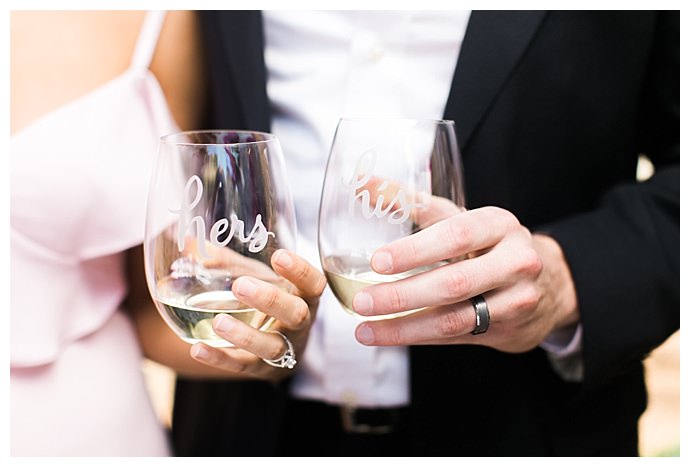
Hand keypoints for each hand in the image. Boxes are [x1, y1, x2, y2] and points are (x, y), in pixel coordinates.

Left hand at [189, 249, 325, 380]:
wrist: (269, 344)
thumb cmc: (265, 300)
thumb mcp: (256, 278)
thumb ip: (229, 261)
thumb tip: (187, 242)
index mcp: (303, 297)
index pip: (314, 284)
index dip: (301, 272)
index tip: (279, 257)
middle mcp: (298, 325)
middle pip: (296, 314)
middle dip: (270, 300)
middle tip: (240, 285)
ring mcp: (282, 350)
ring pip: (272, 346)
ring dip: (246, 335)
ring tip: (219, 321)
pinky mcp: (260, 369)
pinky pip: (242, 366)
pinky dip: (219, 358)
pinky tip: (197, 348)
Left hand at [352, 206, 579, 352]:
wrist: (548, 283)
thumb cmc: (490, 245)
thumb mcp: (462, 219)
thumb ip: (416, 204)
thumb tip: (365, 183)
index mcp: (498, 224)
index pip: (456, 235)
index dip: (415, 250)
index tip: (378, 262)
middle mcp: (514, 261)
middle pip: (454, 282)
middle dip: (403, 295)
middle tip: (363, 301)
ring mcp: (515, 299)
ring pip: (454, 318)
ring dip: (404, 325)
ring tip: (365, 327)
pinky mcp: (506, 330)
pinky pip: (455, 336)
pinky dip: (417, 336)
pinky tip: (388, 334)